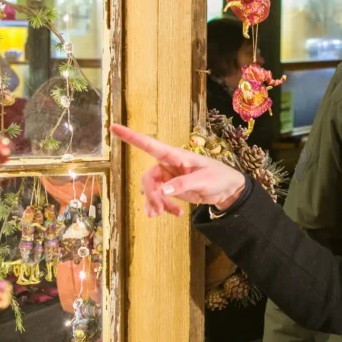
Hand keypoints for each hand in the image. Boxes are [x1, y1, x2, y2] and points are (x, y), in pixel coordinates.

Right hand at [110, 124, 246, 216]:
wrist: (227, 189)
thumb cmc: (218, 177)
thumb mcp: (203, 180)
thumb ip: (183, 184)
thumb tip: (163, 190)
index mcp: (174, 155)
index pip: (149, 144)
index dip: (130, 137)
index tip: (113, 127)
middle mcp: (167, 165)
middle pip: (148, 179)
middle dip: (151, 195)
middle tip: (159, 211)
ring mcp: (168, 177)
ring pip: (151, 191)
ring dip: (157, 204)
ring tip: (169, 214)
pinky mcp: (171, 189)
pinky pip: (159, 199)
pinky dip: (164, 207)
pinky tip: (175, 214)